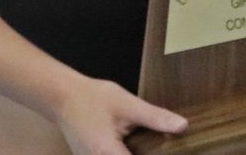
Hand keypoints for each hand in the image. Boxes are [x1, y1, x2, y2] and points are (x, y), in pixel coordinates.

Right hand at [56, 76, 186, 154]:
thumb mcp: (129, 105)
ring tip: (151, 145)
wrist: (63, 97)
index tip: (172, 153)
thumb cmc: (94, 99)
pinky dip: (126, 152)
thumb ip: (155, 118)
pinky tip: (135, 146)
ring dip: (136, 153)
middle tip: (160, 145)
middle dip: (145, 154)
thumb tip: (183, 126)